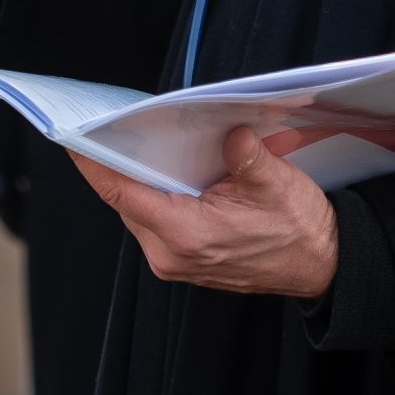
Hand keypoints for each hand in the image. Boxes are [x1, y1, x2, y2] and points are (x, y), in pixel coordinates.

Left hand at [68, 126, 339, 298]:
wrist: (322, 266)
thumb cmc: (300, 230)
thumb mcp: (277, 183)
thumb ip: (246, 156)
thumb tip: (229, 133)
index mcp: (187, 235)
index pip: (122, 194)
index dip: (93, 164)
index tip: (72, 138)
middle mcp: (170, 254)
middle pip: (124, 201)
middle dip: (116, 165)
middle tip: (107, 127)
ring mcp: (174, 262)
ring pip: (136, 212)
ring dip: (136, 181)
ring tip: (135, 145)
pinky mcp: (182, 262)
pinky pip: (152, 222)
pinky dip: (152, 196)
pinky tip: (162, 172)